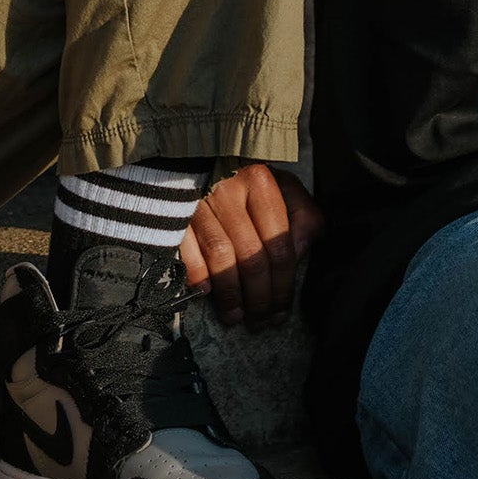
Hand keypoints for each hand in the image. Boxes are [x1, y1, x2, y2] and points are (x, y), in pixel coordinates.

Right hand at [180, 165, 323, 325]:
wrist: (198, 158)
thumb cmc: (249, 182)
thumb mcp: (283, 187)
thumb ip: (302, 215)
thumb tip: (300, 249)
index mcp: (261, 183)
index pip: (278, 244)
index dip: (283, 284)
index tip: (282, 310)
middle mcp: (230, 190)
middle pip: (250, 256)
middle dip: (259, 297)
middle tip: (261, 321)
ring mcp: (200, 201)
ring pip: (220, 257)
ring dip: (230, 294)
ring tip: (236, 316)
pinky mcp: (175, 211)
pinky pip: (186, 249)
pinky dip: (197, 274)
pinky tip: (206, 293)